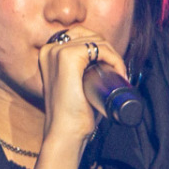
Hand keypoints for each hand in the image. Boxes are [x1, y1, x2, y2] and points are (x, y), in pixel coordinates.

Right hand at [37, 25, 125, 150]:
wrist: (65, 132)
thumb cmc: (72, 114)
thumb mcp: (74, 87)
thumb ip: (82, 75)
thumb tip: (107, 68)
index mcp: (48, 53)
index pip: (81, 37)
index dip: (101, 49)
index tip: (114, 70)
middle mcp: (49, 49)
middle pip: (89, 36)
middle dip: (109, 51)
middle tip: (119, 74)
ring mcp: (57, 51)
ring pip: (96, 41)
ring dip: (114, 56)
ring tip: (120, 76)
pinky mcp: (67, 57)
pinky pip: (99, 48)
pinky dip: (114, 58)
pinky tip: (118, 72)